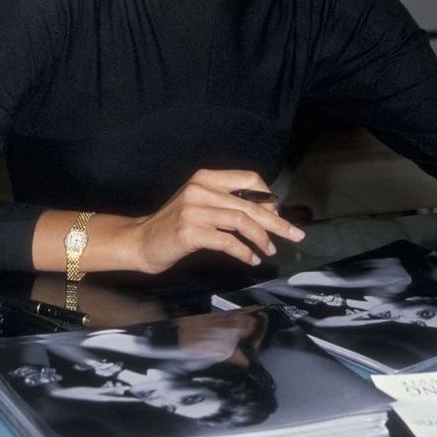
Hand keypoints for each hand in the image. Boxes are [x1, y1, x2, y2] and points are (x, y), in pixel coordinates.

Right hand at [127, 169, 304, 274]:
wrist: (141, 241)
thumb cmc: (174, 225)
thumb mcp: (199, 203)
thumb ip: (226, 201)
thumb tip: (266, 211)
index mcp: (205, 177)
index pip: (248, 179)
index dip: (268, 197)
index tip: (277, 216)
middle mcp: (200, 189)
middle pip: (249, 203)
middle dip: (276, 221)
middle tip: (295, 235)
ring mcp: (194, 210)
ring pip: (241, 220)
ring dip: (262, 238)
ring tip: (270, 251)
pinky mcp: (189, 232)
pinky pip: (227, 241)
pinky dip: (244, 251)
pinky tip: (251, 259)